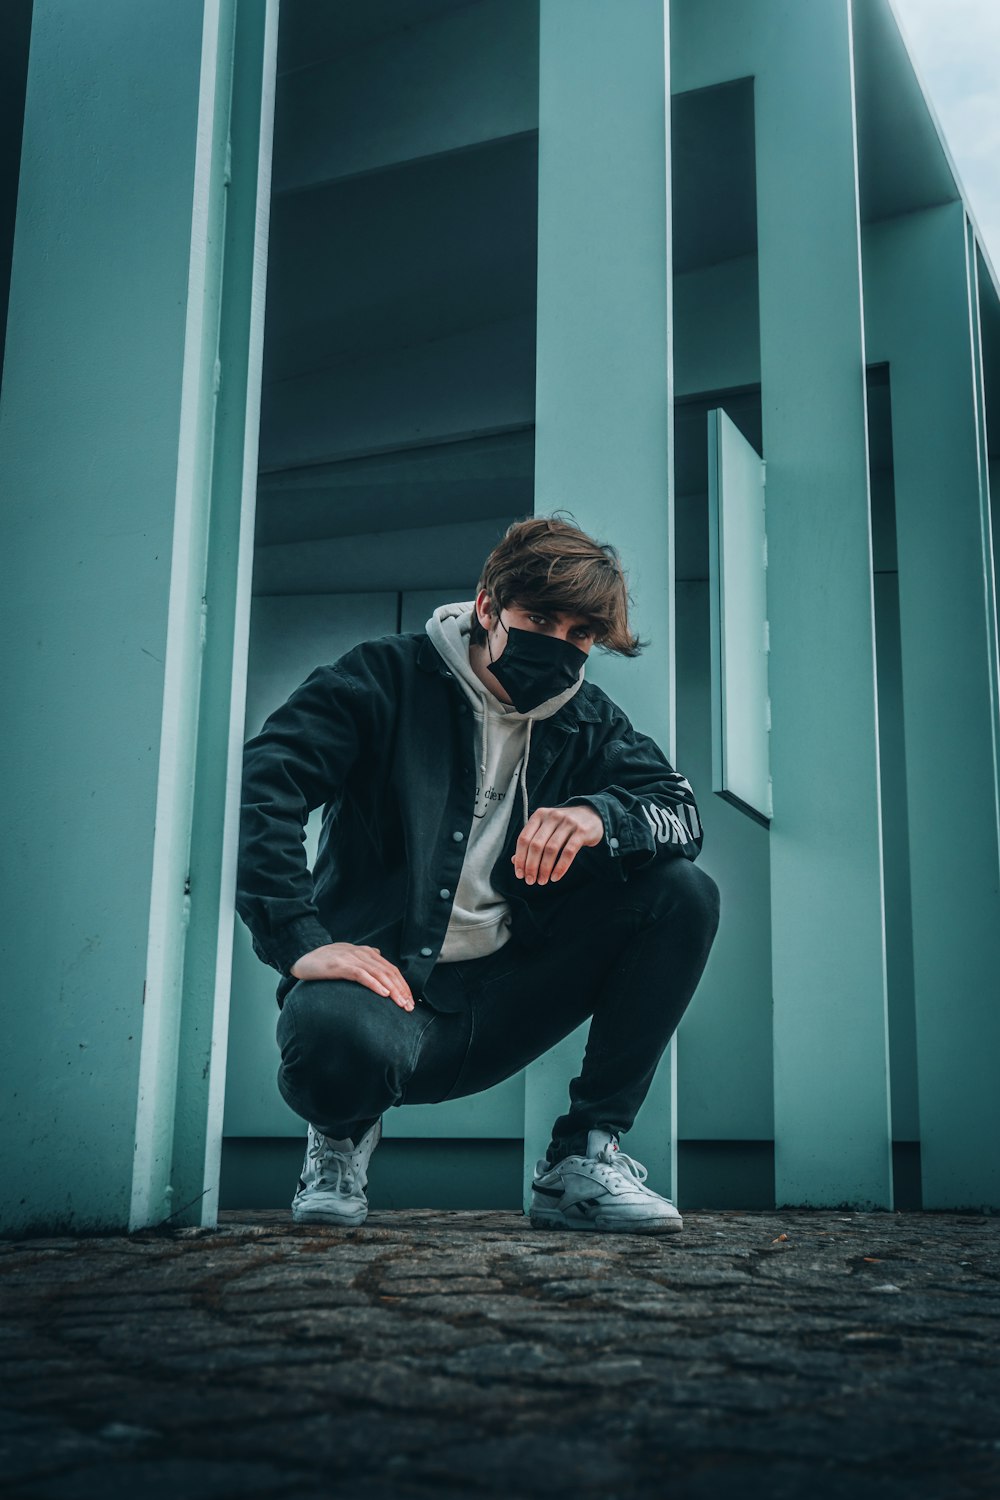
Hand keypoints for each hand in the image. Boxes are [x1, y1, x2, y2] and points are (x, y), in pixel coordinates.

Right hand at [289, 943, 414, 1010]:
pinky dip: (375, 984)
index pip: (391, 969)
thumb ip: (364, 957)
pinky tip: (383, 994)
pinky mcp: (341, 965)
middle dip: (401, 990)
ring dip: (393, 990)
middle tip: (409, 1007)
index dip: (402, 985)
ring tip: (401, 1003)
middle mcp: (362, 954)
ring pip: (379, 974)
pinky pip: (362, 975)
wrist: (301, 955)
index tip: (410, 1000)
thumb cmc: (325, 960)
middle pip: (389, 972)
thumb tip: (379, 955)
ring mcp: (352, 958)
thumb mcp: (348, 956)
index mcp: (367, 953)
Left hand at [512, 804, 603, 885]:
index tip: (519, 874)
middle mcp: (552, 817)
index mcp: (539, 815)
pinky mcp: (581, 831)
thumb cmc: (564, 826)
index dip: (520, 858)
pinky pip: (568, 852)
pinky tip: (555, 877)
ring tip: (542, 881)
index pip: (524, 838)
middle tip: (530, 881)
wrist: (592, 816)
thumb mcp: (547, 829)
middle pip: (536, 845)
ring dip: (545, 869)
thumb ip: (532, 842)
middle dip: (531, 866)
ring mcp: (568, 823)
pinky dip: (560, 867)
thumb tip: (514, 860)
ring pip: (551, 849)